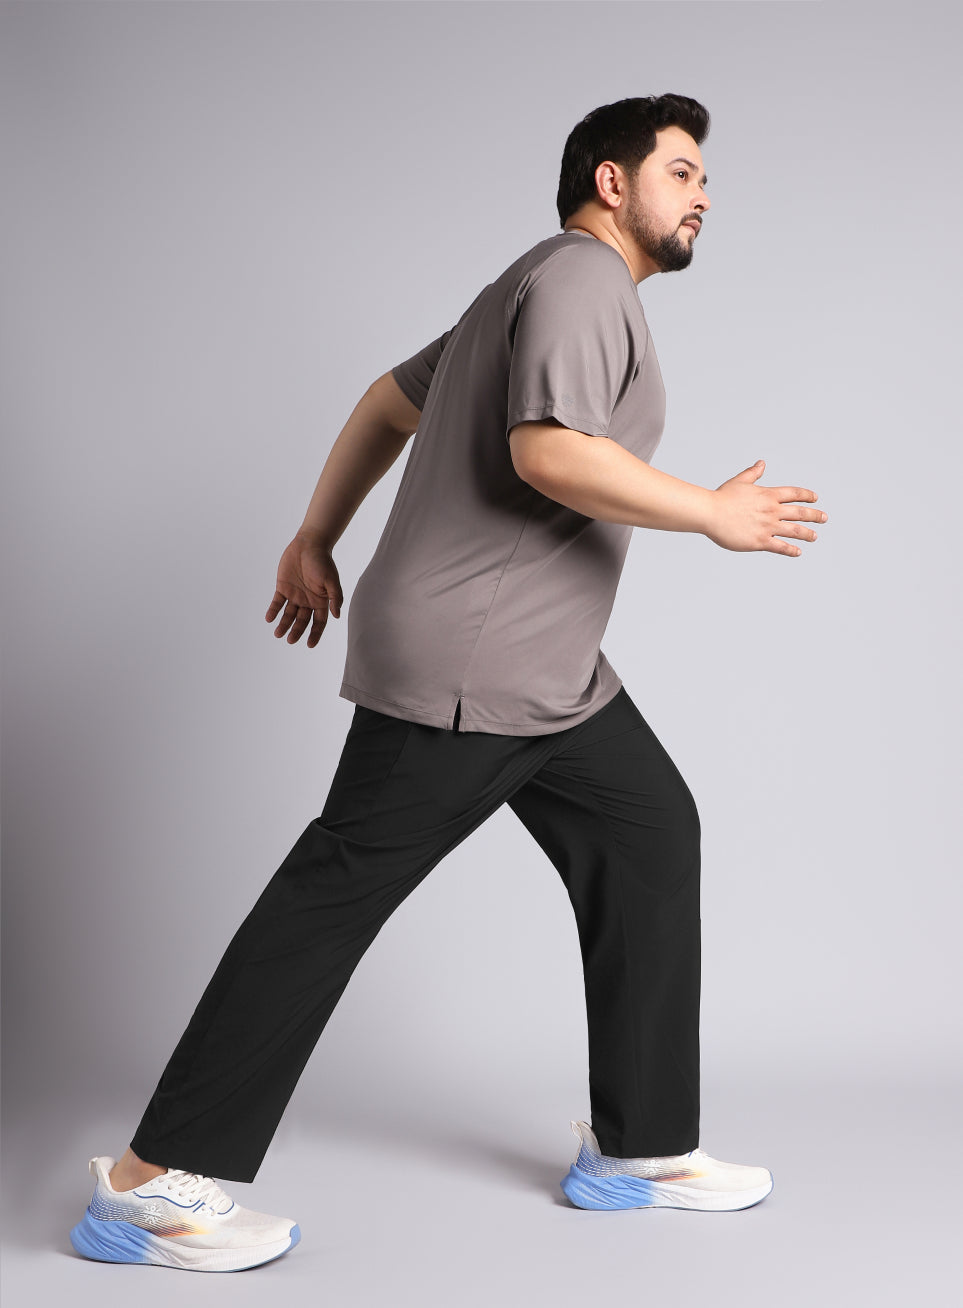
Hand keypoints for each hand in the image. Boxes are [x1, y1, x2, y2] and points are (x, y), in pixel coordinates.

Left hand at [265, 532, 343, 647]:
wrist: (309, 544)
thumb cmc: (322, 561)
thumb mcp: (331, 580)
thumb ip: (335, 597)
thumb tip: (336, 615)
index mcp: (321, 601)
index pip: (318, 622)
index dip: (315, 634)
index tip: (309, 644)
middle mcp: (307, 601)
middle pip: (302, 621)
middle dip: (296, 631)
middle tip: (290, 640)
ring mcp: (295, 595)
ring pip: (288, 614)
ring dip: (283, 624)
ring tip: (277, 634)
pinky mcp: (283, 587)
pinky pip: (277, 602)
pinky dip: (273, 611)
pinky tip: (269, 618)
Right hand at [705, 460, 826, 556]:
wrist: (710, 513)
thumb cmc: (721, 498)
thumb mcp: (740, 482)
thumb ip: (753, 473)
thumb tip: (762, 463)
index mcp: (768, 495)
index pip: (794, 494)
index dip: (806, 496)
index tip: (814, 498)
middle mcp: (772, 510)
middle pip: (800, 513)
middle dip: (815, 515)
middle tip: (824, 518)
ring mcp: (767, 526)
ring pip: (795, 530)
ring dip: (807, 534)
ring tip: (814, 536)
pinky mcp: (760, 541)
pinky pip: (781, 546)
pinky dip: (791, 550)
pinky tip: (798, 552)